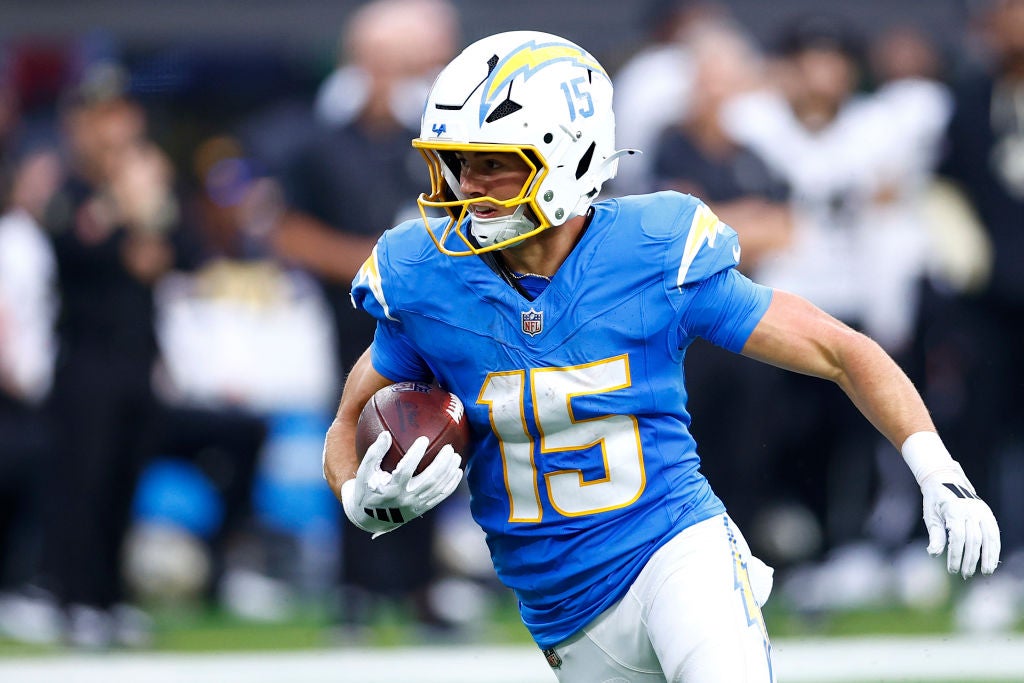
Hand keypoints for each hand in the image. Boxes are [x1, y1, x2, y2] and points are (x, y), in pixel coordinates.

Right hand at [341, 431, 462, 537]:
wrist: (370, 517)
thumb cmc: (367, 488)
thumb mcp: (365, 471)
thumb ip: (375, 453)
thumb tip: (386, 434)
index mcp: (391, 488)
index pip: (405, 470)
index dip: (415, 454)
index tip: (423, 439)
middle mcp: (405, 498)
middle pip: (429, 479)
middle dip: (442, 463)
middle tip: (449, 447)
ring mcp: (416, 505)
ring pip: (437, 488)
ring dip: (449, 472)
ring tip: (456, 456)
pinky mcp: (422, 509)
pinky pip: (440, 497)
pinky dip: (451, 484)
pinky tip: (458, 471)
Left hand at [919, 463, 999, 576]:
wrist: (945, 479)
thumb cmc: (935, 501)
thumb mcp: (931, 516)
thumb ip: (936, 536)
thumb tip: (934, 554)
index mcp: (954, 511)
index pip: (957, 538)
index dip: (956, 556)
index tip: (952, 569)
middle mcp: (970, 511)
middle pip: (973, 540)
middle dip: (970, 559)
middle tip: (965, 574)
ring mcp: (981, 511)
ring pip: (988, 537)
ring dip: (988, 556)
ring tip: (986, 572)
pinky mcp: (988, 513)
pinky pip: (994, 533)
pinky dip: (994, 547)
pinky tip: (992, 560)